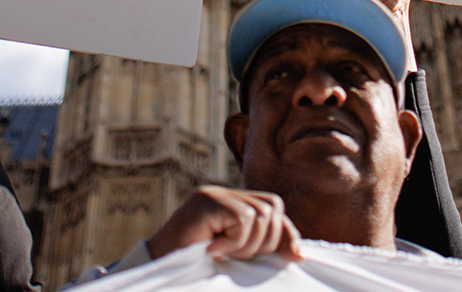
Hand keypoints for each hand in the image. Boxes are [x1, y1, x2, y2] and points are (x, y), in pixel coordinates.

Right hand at [147, 186, 301, 262]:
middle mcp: (227, 194)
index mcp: (236, 205)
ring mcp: (215, 194)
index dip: (286, 233)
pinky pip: (243, 219)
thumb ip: (266, 248)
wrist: (162, 267)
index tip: (295, 257)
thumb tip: (300, 255)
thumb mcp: (241, 257)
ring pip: (260, 214)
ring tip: (222, 252)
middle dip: (265, 242)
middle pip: (272, 209)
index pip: (275, 208)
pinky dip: (233, 241)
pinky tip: (212, 248)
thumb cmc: (198, 265)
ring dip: (246, 244)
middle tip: (236, 256)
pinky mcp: (207, 200)